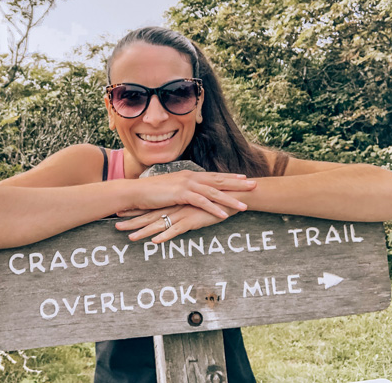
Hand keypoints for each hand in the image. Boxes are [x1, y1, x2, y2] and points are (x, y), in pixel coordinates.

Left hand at [116, 203, 236, 242]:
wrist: (229, 197)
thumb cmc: (211, 202)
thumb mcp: (192, 205)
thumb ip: (182, 208)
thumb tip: (173, 215)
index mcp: (173, 203)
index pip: (150, 208)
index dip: (135, 211)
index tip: (120, 213)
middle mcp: (174, 208)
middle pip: (149, 216)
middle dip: (132, 222)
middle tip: (116, 226)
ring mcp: (181, 214)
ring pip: (159, 224)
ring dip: (144, 231)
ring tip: (130, 238)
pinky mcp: (191, 220)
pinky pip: (176, 230)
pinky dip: (165, 236)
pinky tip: (155, 241)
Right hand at [130, 170, 254, 219]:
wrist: (136, 191)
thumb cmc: (151, 192)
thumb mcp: (171, 188)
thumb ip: (183, 189)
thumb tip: (191, 193)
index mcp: (189, 175)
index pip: (213, 176)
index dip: (230, 177)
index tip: (244, 179)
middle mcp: (190, 177)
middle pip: (219, 180)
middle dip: (238, 184)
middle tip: (255, 185)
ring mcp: (186, 184)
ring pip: (214, 192)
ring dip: (230, 199)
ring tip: (245, 206)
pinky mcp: (181, 194)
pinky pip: (202, 202)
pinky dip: (214, 209)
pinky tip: (224, 215)